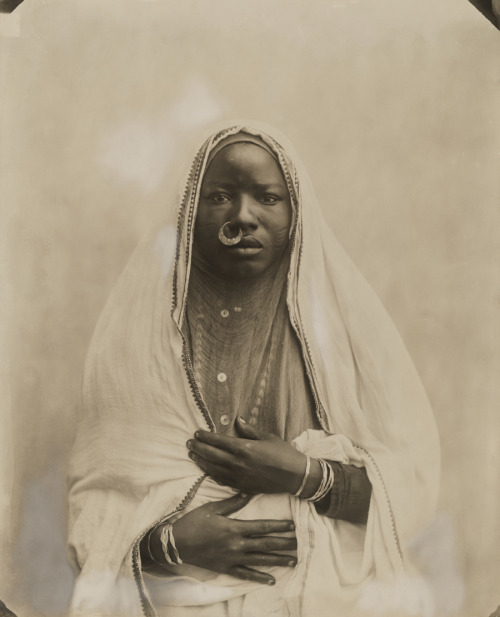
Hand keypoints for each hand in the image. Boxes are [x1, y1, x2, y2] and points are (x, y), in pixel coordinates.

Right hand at [150, 494, 296, 584]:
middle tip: (300, 543)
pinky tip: (272, 580)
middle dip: (284, 543)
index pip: (262, 527)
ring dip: (278, 560)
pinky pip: (246, 574)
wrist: (176, 543)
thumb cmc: (193, 522)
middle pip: (265, 544)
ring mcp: (232, 558)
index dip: (279, 526)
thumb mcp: (212, 508)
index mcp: (234, 527)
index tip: (292, 525)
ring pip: (260, 559)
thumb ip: (232, 503)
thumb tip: (248, 493)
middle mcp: (236, 544)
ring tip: (293, 560)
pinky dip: (259, 577)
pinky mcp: (226, 568)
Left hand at [187, 417, 319, 494]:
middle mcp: (238, 463)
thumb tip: (237, 419)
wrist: (295, 476)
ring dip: (201, 461)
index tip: (196, 433)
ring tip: (192, 455)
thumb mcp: (267, 437)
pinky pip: (222, 481)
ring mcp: (239, 477)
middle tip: (189, 443)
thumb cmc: (284, 453)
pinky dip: (212, 474)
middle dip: (198, 448)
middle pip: (212, 455)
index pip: (218, 441)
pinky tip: (207, 470)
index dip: (205, 437)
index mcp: (244, 448)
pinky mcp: (242, 487)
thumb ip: (249, 430)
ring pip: (213, 469)